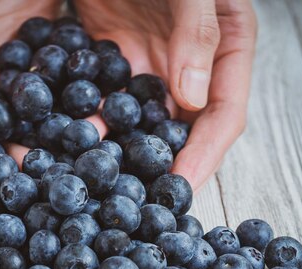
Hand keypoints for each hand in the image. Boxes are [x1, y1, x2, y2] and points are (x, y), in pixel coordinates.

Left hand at [75, 0, 256, 190]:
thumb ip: (197, 34)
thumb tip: (192, 98)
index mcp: (227, 46)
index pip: (224, 114)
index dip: (205, 153)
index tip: (183, 184)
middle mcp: (191, 65)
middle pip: (184, 129)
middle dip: (166, 168)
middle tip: (145, 201)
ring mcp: (151, 65)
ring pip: (142, 122)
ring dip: (125, 151)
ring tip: (106, 180)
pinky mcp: (115, 58)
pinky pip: (106, 98)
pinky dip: (93, 120)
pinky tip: (74, 139)